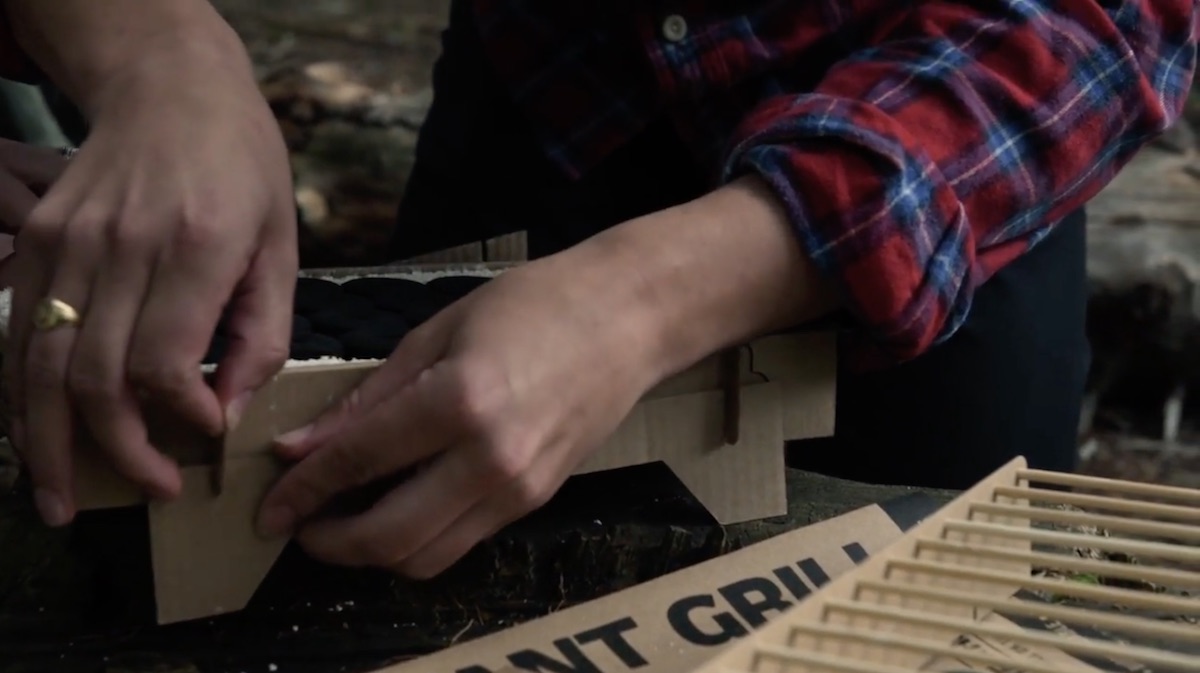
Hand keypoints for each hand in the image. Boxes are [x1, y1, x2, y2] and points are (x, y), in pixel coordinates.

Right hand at [4, 44, 297, 526]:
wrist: (171, 91)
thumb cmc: (244, 170)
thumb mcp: (281, 247)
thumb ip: (262, 336)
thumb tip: (227, 415)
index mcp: (196, 249)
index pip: (163, 364)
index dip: (182, 418)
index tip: (207, 436)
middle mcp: (120, 249)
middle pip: (92, 378)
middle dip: (117, 453)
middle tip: (148, 491)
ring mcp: (66, 244)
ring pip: (37, 366)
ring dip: (45, 446)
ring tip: (58, 502)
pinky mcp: (37, 241)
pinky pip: (14, 334)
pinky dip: (17, 397)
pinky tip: (31, 441)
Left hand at [256, 253, 662, 576]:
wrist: (629, 318)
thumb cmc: (534, 304)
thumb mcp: (437, 333)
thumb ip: (368, 398)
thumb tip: (302, 446)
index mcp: (460, 400)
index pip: (359, 461)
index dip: (302, 489)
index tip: (268, 505)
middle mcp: (491, 459)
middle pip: (389, 537)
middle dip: (328, 543)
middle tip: (298, 525)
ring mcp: (518, 489)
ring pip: (426, 558)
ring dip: (372, 553)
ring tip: (343, 522)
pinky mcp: (535, 501)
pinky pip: (462, 542)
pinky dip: (418, 539)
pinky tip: (398, 505)